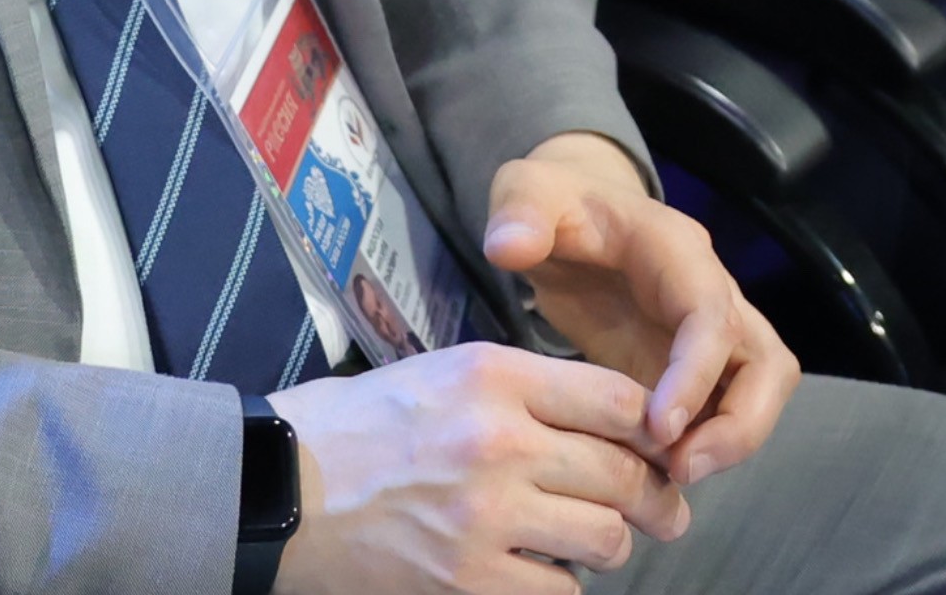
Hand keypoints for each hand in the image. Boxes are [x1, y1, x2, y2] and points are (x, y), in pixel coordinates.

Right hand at [273, 344, 690, 594]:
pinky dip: (558, 584)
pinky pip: (558, 591)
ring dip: (608, 544)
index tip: (664, 446)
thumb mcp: (445, 373)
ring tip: (594, 541)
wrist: (279, 489)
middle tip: (666, 511)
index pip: (620, 399)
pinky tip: (538, 569)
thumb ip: (526, 390)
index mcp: (496, 377)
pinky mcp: (468, 581)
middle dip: (656, 496)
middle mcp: (501, 442)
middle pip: (624, 473)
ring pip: (604, 539)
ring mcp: (486, 517)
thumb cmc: (362, 425)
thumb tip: (608, 420)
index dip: (656, 428)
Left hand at [480, 135, 795, 488]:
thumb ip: (519, 212)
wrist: (570, 213)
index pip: (712, 313)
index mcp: (675, 251)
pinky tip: (649, 474)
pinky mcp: (691, 367)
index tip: (661, 427)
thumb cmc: (554, 206)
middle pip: (767, 362)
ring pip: (759, 392)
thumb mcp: (527, 191)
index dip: (698, 372)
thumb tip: (510, 247)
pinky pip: (722, 413)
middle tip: (680, 470)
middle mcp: (709, 292)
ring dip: (730, 442)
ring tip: (669, 479)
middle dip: (739, 424)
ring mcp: (707, 335)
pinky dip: (700, 446)